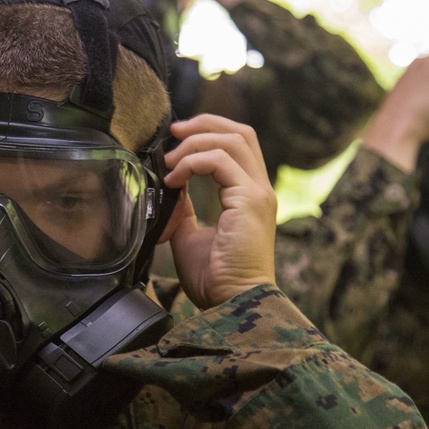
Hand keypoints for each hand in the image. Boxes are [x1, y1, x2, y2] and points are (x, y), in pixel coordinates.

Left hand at [159, 114, 275, 308]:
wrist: (232, 304)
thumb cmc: (215, 280)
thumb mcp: (190, 236)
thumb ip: (184, 209)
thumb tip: (170, 187)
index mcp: (249, 197)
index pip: (236, 145)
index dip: (206, 133)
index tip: (175, 140)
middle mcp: (259, 190)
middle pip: (240, 133)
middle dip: (203, 124)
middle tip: (173, 132)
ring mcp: (257, 193)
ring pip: (232, 140)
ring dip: (195, 142)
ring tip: (169, 160)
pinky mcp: (250, 200)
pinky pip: (220, 161)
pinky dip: (193, 162)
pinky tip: (174, 179)